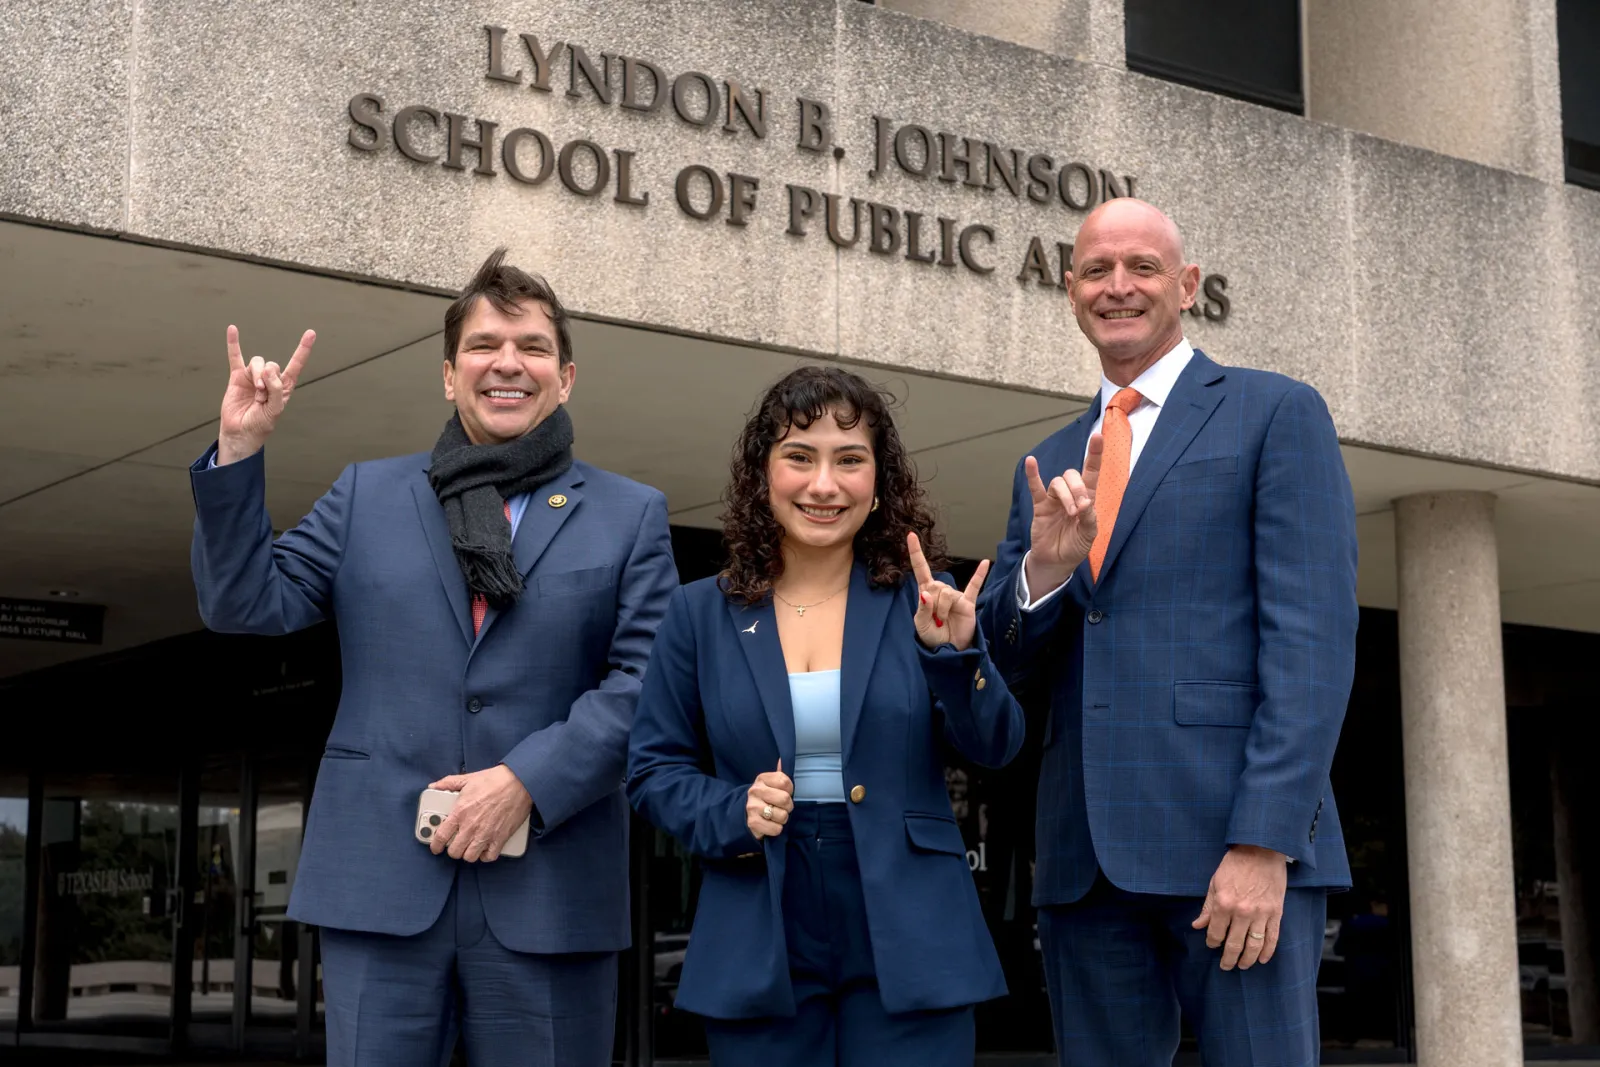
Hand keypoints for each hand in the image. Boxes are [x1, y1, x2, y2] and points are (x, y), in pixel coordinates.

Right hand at [216, 324, 315, 464]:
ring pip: (257, 362)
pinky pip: (235, 357)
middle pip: (272, 365)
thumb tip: (268, 368)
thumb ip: (275, 389)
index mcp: (283, 387)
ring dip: (257, 374)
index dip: (302, 350)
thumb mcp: (274, 410)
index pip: (295, 365)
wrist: (240, 433)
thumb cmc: (261, 424)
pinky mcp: (237, 378)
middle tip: (262, 395)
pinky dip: (233, 343)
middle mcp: (270, 379)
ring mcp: (253, 377)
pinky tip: (232, 329)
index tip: (310, 333)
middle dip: (268, 378)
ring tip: (256, 391)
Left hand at [426, 765, 532, 862]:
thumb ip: (448, 783)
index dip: (435, 845)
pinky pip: (489, 856)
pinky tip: (484, 848)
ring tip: (469, 847)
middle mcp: (471, 826)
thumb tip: (435, 786)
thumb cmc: (495, 780)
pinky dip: (485, 855)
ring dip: (468, 853)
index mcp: (460, 812)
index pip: (441, 836)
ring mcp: (486, 834)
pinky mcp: (500, 838)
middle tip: (455, 844)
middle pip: (454, 851)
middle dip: (452, 849)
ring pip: (470, 857)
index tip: (435, 847)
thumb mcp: (468, 778)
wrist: (519, 782)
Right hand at [746, 759, 793, 839]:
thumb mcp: (770, 784)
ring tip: (775, 816)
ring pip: (782, 815)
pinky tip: (770, 824)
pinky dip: (776, 829)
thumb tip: (782, 759)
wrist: (743, 815)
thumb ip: (778, 774)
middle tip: (782, 808)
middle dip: (788, 807)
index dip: (789, 790)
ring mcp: (752, 807)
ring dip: (782, 819)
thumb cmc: (763, 798)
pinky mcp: (752, 823)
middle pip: (785, 799)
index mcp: (761, 779)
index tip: (784, 793)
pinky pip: (776, 828)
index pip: (785, 782)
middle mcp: (755, 791)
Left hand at [908, 531, 988, 650]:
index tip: (911, 535)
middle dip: (933, 606)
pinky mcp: (968, 603)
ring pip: (948, 594)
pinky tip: (985, 562)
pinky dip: (980, 575)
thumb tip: (926, 593)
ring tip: (944, 623)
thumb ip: (922, 609)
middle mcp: (941, 592)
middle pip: (936, 587)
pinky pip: (975, 586)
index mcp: (926, 594)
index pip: (920, 570)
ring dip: (943, 610)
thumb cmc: (933, 638)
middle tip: (936, 621)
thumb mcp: (921, 625)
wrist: (950, 651)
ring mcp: (956, 597)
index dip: (915, 553)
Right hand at [1021, 437, 1100, 594]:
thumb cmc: (1075, 546)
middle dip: (1078, 488)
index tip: (1098, 436)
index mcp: (1087, 499)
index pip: (1091, 472)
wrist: (1057, 562)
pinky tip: (1031, 462)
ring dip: (1066, 495)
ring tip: (1070, 513)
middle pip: (1072, 475)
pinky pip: (1035, 488)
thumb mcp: (1089, 534)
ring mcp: (1054, 499)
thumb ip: (1089, 518)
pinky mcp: (1040, 506)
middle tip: (1080, 508)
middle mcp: (1070, 494)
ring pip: (1057, 483)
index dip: (1095, 454)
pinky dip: (1032, 475)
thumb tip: (1085, 502)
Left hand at [1192, 845, 1288, 969]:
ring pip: (1254, 946)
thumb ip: (1208, 907)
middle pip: (1234, 944)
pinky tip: (1262, 959)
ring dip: (1247, 959)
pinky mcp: (1276, 913)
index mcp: (1224, 904)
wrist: (1261, 850)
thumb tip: (1198, 925)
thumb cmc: (1235, 864)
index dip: (1212, 942)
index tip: (1212, 945)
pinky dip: (1267, 952)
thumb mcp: (1215, 883)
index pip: (1216, 933)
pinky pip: (1272, 938)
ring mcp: (1261, 914)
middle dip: (1228, 958)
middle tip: (1226, 966)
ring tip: (1242, 965)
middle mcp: (1242, 912)